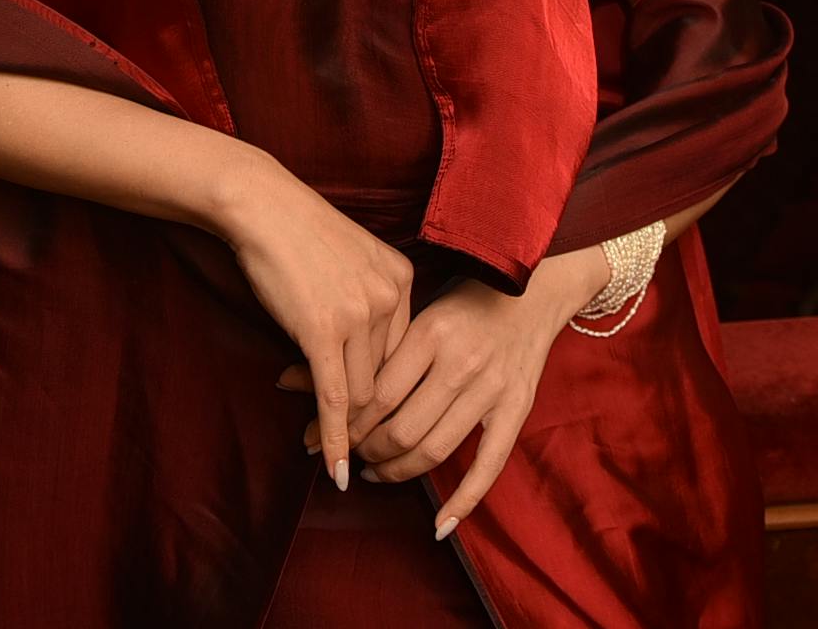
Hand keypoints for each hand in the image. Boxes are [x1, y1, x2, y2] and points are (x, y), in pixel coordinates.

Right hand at [214, 156, 417, 493]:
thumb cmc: (295, 231)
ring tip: (314, 443)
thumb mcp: (349, 260)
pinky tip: (334, 468)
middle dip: (363, 417)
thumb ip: (363, 303)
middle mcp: (390, 296)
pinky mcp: (323, 331)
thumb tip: (353, 359)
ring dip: (340, 427)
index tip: (362, 414)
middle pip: (385, 378)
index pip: (401, 354)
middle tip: (343, 444)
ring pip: (362, 393)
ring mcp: (359, 313)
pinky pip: (335, 397)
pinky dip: (336, 438)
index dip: (379, 389)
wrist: (259, 205)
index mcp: (402, 277)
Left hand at [278, 273, 567, 539]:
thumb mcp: (411, 311)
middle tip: (347, 453)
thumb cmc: (460, 298)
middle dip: (365, 450)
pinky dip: (463, 501)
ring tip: (374, 472)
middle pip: (401, 428)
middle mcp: (461, 363)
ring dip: (396, 471)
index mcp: (430, 332)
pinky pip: (489, 466)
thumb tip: (285, 378)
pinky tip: (439, 525)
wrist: (532, 291)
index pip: (376, 395)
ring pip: (434, 449)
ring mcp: (491, 389)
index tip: (322, 433)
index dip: (344, 423)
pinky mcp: (517, 409)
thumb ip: (363, 348)